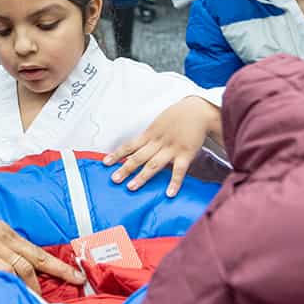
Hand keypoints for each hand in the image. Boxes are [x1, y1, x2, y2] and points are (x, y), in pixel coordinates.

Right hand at [0, 192, 85, 292]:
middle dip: (60, 269)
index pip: (36, 249)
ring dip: (36, 284)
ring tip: (44, 297)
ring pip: (24, 266)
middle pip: (38, 256)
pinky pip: (4, 269)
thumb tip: (8, 258)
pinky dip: (15, 281)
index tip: (72, 270)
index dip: (55, 262)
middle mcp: (6, 238)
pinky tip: (21, 290)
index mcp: (7, 232)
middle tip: (77, 279)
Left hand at [103, 96, 221, 196]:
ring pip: (154, 164)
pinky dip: (174, 182)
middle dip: (125, 168)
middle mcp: (158, 142)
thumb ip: (149, 136)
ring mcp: (171, 148)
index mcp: (150, 134)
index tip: (105, 162)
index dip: (117, 154)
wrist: (198, 110)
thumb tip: (135, 149)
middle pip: (139, 157)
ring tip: (131, 187)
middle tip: (114, 179)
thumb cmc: (177, 116)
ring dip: (142, 176)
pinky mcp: (186, 154)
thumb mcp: (159, 123)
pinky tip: (169, 193)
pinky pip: (179, 170)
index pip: (130, 145)